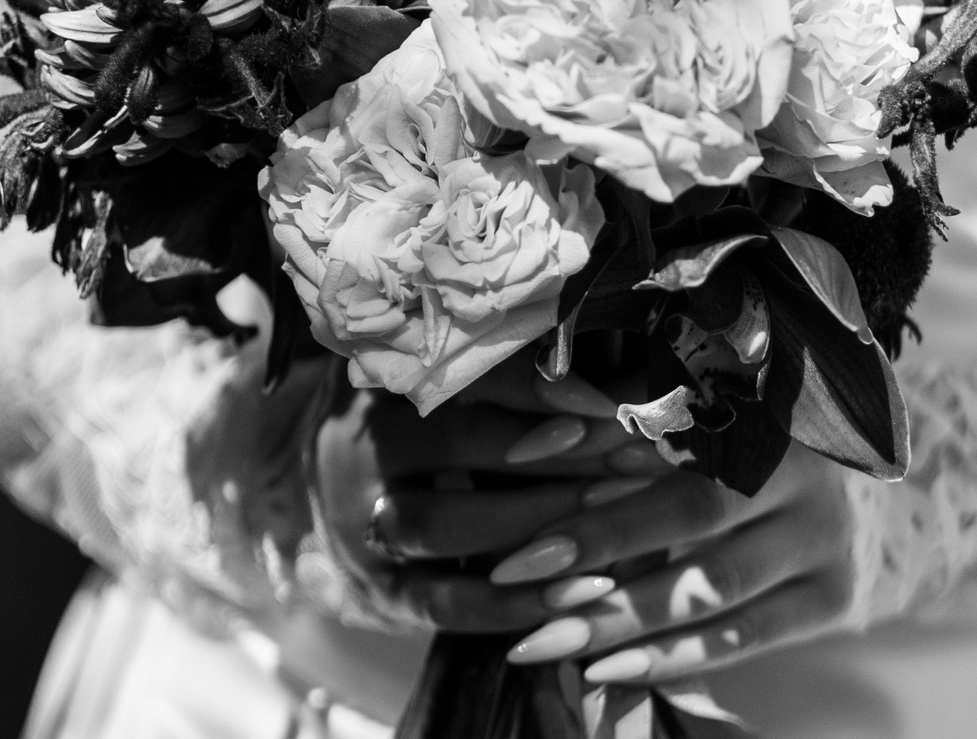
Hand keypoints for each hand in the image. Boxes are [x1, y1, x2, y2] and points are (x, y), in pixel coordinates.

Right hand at [310, 355, 674, 632]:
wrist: (343, 491)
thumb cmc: (433, 417)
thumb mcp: (457, 383)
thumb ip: (526, 378)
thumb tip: (630, 374)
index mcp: (381, 375)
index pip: (457, 373)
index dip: (533, 387)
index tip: (606, 403)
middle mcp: (357, 444)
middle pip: (453, 443)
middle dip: (553, 454)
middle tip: (633, 457)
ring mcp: (359, 523)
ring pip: (445, 523)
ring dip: (538, 520)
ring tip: (614, 514)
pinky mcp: (377, 591)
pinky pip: (446, 603)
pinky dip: (516, 602)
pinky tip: (584, 590)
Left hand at [493, 442, 860, 682]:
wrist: (850, 496)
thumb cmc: (737, 442)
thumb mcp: (681, 415)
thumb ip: (607, 419)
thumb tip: (522, 446)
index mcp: (759, 407)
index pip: (665, 450)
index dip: (595, 489)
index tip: (523, 546)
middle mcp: (802, 470)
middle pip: (692, 517)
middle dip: (599, 556)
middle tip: (521, 595)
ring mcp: (823, 538)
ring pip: (713, 588)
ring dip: (622, 621)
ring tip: (545, 643)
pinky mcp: (832, 597)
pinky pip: (743, 638)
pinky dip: (671, 658)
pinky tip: (607, 671)